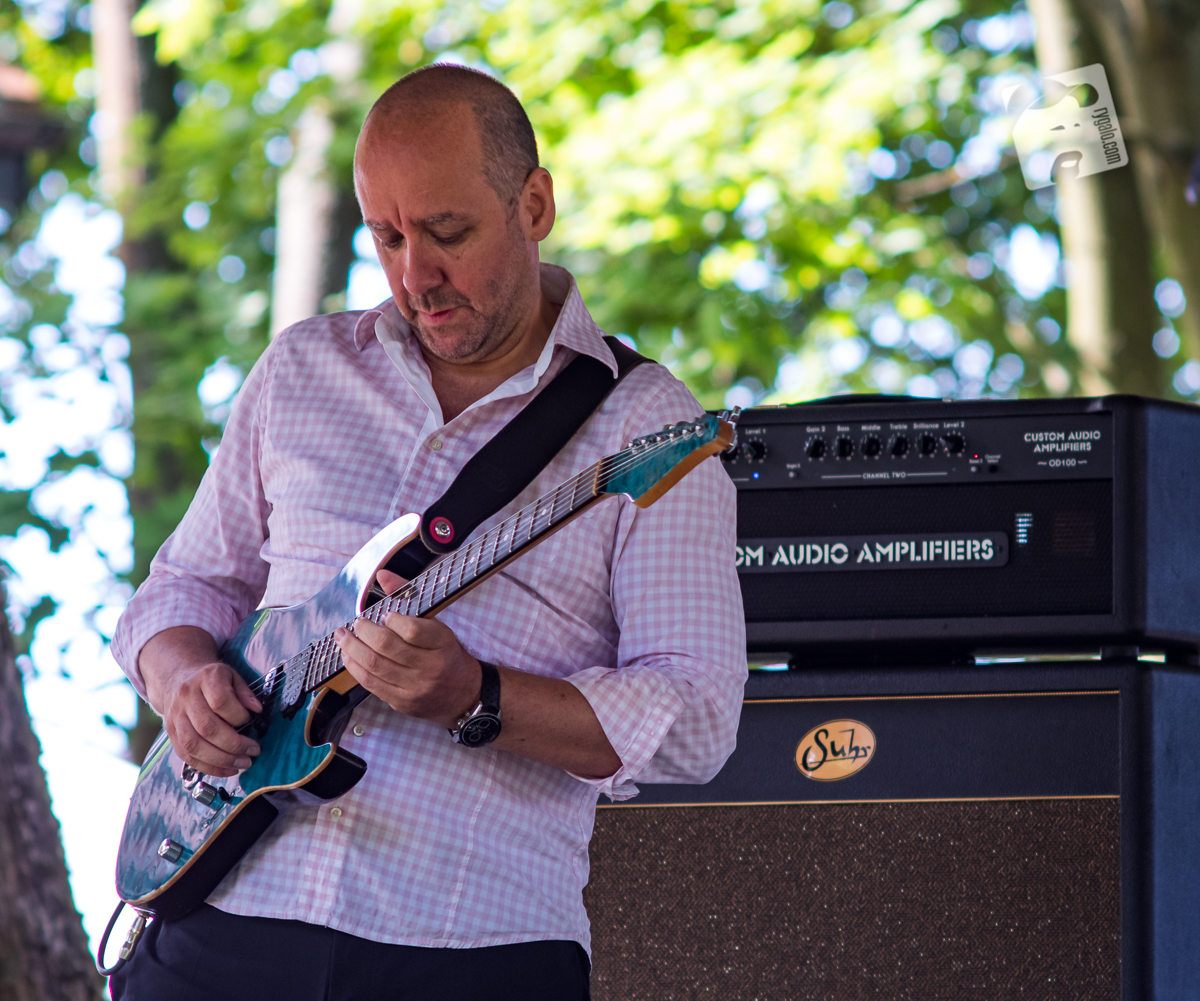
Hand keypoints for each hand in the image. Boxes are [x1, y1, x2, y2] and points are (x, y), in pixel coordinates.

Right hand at [139, 626, 262, 777]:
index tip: (250, 720)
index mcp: (205, 679)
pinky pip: (187, 756)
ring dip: (221, 760)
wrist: (177, 678)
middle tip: (253, 751)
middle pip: (207, 727)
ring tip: (242, 764)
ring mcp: (175, 717)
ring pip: (194, 745)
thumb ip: (245, 692)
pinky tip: (227, 770)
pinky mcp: (170, 734)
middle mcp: (186, 698)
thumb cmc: (210, 679)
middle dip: (234, 745)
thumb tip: (257, 710)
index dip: (238, 715)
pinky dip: (208, 767)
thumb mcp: (231, 676)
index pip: (220, 701)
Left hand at [335, 611, 480, 728]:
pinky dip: (355, 667)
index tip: (384, 615)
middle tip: (356, 623)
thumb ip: (408, 598)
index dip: (392, 620)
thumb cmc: (446, 654)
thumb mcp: (436, 624)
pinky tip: (348, 655)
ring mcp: (415, 687)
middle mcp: (430, 667)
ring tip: (343, 637)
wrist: (462, 694)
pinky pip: (371, 684)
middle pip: (387, 647)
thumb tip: (382, 575)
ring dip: (352, 648)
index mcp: (442, 643)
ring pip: (375, 666)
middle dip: (364, 632)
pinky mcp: (402, 702)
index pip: (412, 630)